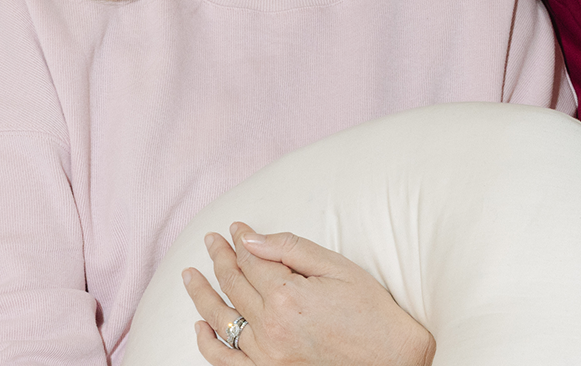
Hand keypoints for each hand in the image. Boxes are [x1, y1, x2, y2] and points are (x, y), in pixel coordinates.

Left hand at [184, 222, 434, 365]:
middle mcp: (271, 326)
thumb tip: (250, 238)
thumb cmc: (369, 310)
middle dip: (219, 259)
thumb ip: (290, 250)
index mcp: (287, 295)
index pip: (251, 260)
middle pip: (233, 285)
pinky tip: (200, 326)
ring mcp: (267, 354)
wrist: (390, 357)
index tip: (233, 227)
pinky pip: (226, 361)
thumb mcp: (336, 268)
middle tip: (210, 241)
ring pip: (222, 319)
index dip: (239, 241)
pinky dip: (208, 344)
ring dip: (202, 295)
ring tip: (190, 276)